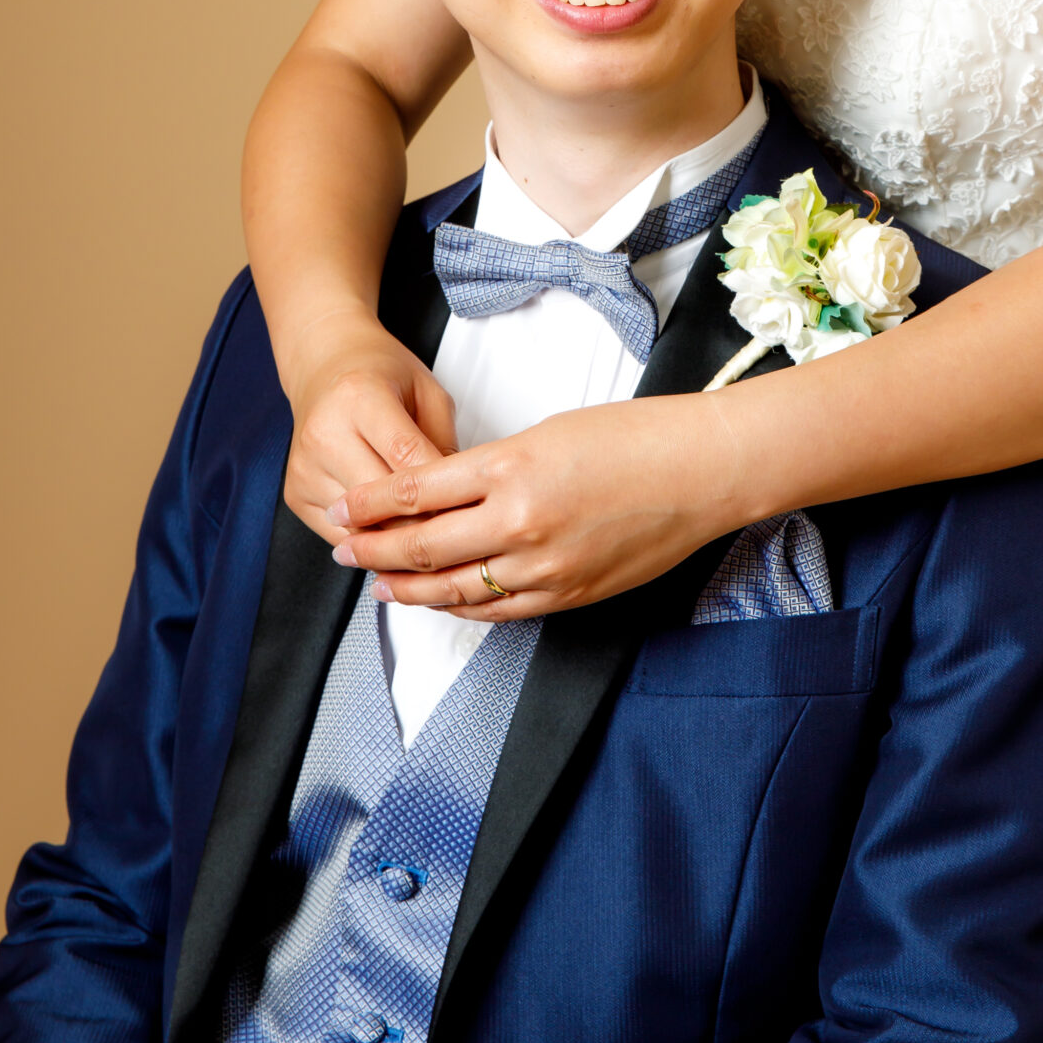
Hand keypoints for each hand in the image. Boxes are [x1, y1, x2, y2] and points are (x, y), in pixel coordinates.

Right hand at [279, 309, 458, 540]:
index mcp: (360, 398)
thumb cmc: (379, 375)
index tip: (470, 506)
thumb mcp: (427, 390)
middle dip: (423, 521)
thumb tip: (459, 497)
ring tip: (427, 533)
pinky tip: (394, 531)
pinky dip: (371, 541)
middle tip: (456, 528)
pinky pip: (340, 536)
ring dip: (398, 537)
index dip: (443, 488)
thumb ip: (443, 440)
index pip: (406, 456)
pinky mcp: (295, 495)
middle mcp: (324, 434)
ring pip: (361, 528)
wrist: (324, 367)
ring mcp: (305, 469)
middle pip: (381, 502)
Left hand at [327, 394, 744, 621]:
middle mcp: (520, 523)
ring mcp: (545, 567)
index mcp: (511, 469)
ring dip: (408, 587)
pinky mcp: (569, 594)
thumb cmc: (632, 438)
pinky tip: (439, 601)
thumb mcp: (548, 432)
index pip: (417, 494)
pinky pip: (499, 609)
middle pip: (423, 547)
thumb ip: (492, 469)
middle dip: (373, 549)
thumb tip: (444, 495)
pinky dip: (461, 607)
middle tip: (340, 548)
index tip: (342, 508)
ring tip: (378, 583)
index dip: (370, 506)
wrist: (701, 472)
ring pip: (454, 588)